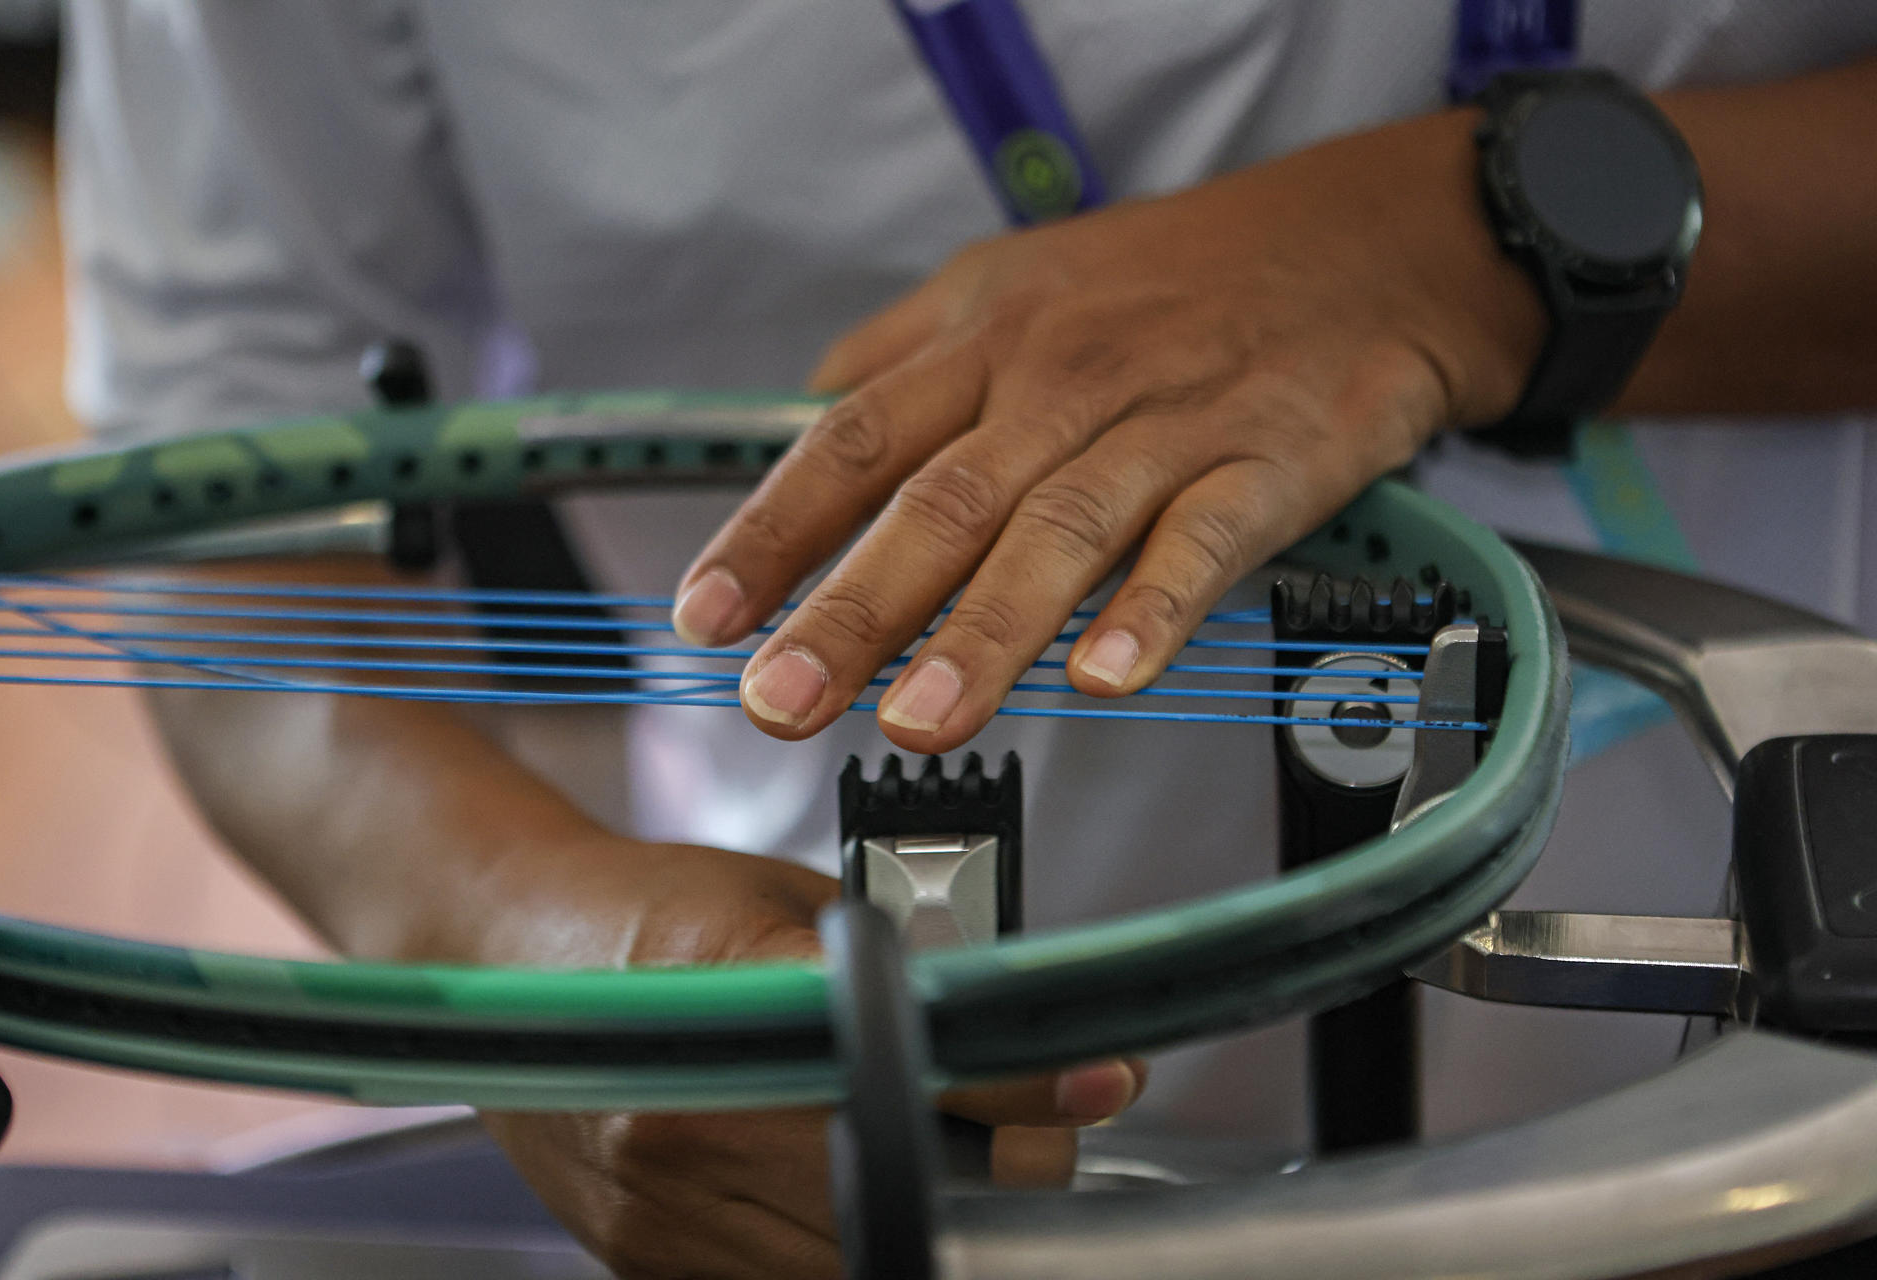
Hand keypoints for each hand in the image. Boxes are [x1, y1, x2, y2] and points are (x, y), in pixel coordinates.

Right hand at [462, 841, 1144, 1279]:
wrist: (501, 958)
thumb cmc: (643, 912)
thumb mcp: (785, 901)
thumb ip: (897, 961)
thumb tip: (1015, 1013)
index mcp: (724, 997)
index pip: (911, 1063)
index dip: (1021, 1083)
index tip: (1099, 1077)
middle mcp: (686, 1118)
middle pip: (899, 1184)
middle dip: (1002, 1168)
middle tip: (1043, 1130)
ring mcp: (661, 1207)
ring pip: (854, 1259)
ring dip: (934, 1221)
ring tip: (969, 1166)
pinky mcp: (647, 1259)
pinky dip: (853, 1252)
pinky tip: (874, 1195)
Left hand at [674, 109, 1543, 751]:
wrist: (1360, 245)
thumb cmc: (1172, 280)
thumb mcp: (1014, 282)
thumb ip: (905, 359)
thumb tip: (802, 416)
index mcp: (986, 345)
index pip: (855, 441)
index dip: (774, 531)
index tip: (706, 615)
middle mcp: (1060, 385)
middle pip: (939, 502)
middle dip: (851, 610)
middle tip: (780, 702)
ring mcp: (1164, 426)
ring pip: (1059, 531)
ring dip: (983, 633)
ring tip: (917, 722)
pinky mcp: (1264, 464)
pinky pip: (1202, 541)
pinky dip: (1154, 610)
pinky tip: (1107, 679)